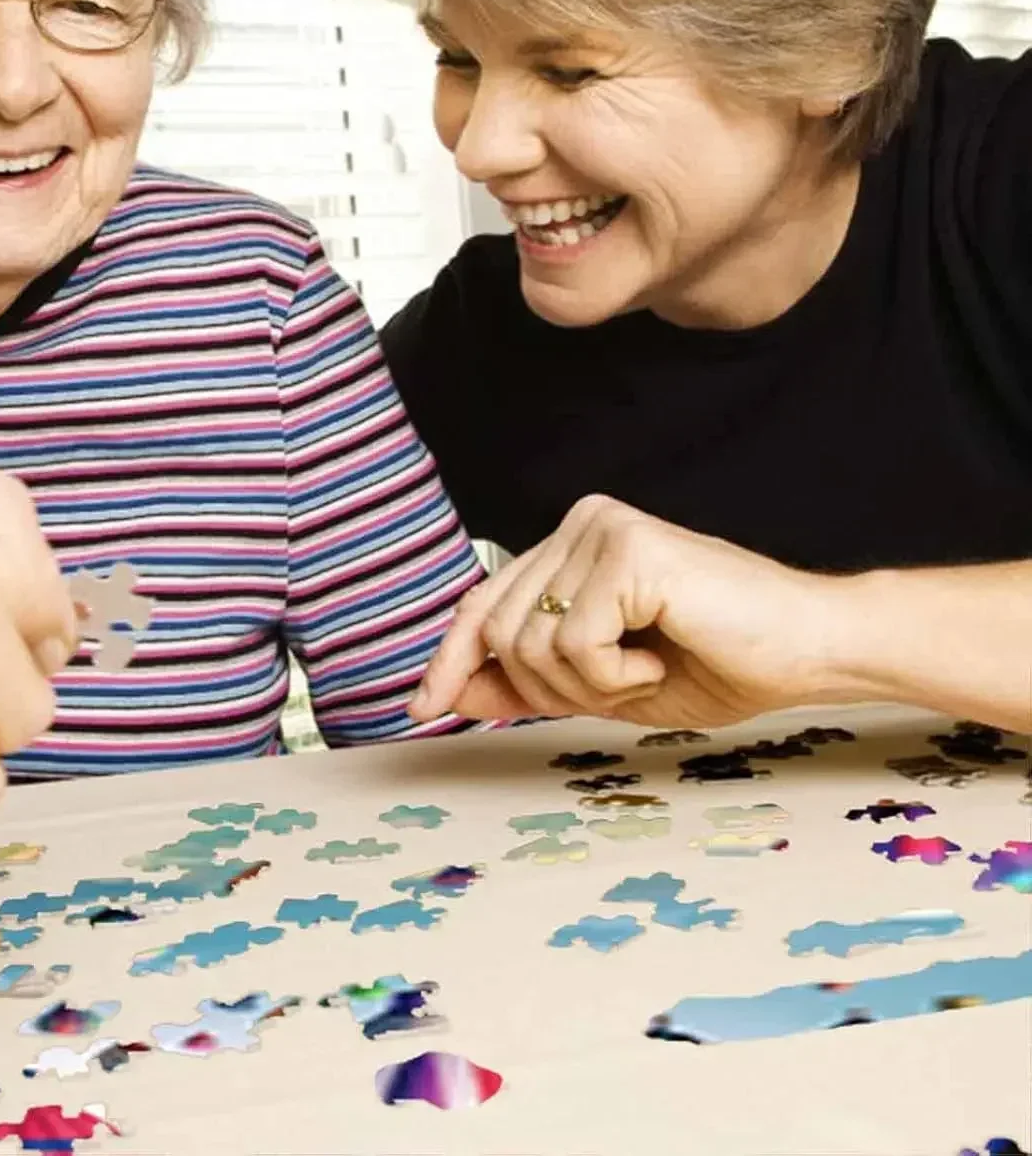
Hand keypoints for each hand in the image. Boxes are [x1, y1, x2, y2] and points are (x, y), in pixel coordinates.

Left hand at [409, 495, 843, 730]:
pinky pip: (574, 642)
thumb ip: (525, 682)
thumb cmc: (718, 663)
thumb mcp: (601, 686)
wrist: (811, 651)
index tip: (421, 709)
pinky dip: (614, 677)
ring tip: (647, 670)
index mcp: (570, 545)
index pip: (483, 603)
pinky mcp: (628, 549)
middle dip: (545, 689)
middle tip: (621, 688)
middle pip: (497, 630)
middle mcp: (578, 522)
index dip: (449, 660)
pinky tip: (660, 658)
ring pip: (529, 642)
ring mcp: (602, 528)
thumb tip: (445, 696)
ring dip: (586, 687)